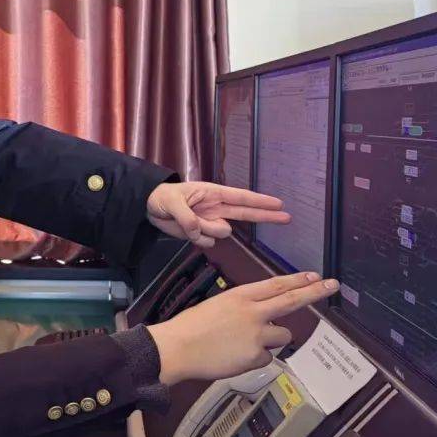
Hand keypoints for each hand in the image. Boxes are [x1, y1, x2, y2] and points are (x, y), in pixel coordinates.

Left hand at [146, 182, 290, 247]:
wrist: (149, 208)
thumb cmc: (162, 197)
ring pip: (221, 233)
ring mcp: (210, 222)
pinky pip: (207, 242)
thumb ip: (187, 217)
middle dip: (266, 215)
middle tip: (287, 218)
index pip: (241, 198)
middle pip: (246, 214)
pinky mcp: (201, 234)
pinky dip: (196, 239)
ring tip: (188, 220)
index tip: (279, 204)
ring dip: (206, 230)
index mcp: (213, 194)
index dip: (260, 201)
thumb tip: (198, 231)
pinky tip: (186, 230)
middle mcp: (216, 208)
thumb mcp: (173, 202)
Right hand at [146, 272, 338, 384]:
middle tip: (332, 285)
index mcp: (240, 296)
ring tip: (243, 343)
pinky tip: (235, 357)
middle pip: (291, 300)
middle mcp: (253, 312)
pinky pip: (266, 357)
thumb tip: (263, 316)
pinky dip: (254, 358)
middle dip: (314, 293)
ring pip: (282, 336)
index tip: (315, 276)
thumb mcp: (217, 306)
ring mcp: (256, 334)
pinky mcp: (255, 355)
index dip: (297, 280)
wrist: (177, 348)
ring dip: (271, 339)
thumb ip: (243, 308)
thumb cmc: (191, 327)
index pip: (276, 285)